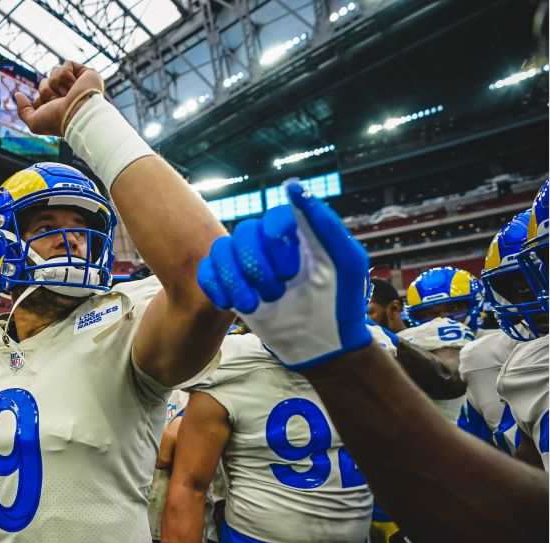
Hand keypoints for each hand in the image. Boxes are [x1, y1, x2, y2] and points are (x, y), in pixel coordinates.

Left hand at [13, 60, 104, 137]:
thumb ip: (23, 111)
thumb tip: (17, 94)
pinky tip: (75, 85)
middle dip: (48, 91)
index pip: (41, 94)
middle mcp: (67, 94)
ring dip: (57, 83)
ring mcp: (76, 83)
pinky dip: (67, 75)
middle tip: (59, 101)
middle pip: (45, 82)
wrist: (78, 113)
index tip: (50, 109)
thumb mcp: (34, 122)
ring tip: (69, 94)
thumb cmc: (58, 120)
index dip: (41, 100)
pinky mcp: (85, 73)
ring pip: (54, 71)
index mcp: (57, 105)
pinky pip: (66, 64)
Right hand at [196, 180, 373, 368]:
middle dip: (256, 267)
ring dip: (235, 280)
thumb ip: (322, 222)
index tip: (291, 268)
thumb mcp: (343, 261)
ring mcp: (249, 267)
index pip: (274, 218)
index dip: (276, 239)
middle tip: (277, 292)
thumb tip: (292, 186)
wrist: (321, 349)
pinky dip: (214, 286)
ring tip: (253, 305)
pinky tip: (229, 304)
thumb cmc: (340, 305)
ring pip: (222, 251)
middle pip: (244, 234)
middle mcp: (271, 247)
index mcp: (299, 235)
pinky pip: (207, 272)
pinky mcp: (232, 287)